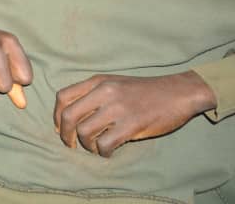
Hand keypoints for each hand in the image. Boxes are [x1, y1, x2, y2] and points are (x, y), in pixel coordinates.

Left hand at [53, 71, 216, 156]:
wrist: (177, 92)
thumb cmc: (144, 91)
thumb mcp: (114, 83)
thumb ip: (94, 94)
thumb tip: (72, 116)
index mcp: (97, 82)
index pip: (62, 97)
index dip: (56, 115)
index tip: (60, 127)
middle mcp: (103, 92)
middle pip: (68, 116)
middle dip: (65, 135)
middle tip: (71, 144)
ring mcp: (117, 108)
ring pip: (84, 132)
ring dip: (86, 145)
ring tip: (95, 148)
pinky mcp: (132, 124)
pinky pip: (105, 143)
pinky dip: (103, 152)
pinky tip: (108, 152)